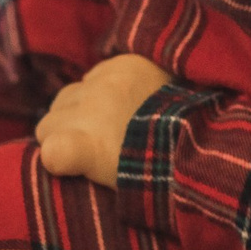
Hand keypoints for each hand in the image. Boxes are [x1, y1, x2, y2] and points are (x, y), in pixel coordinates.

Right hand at [35, 53, 173, 187]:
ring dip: (77, 109)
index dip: (54, 158)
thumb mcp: (116, 185)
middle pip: (47, 123)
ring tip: (107, 123)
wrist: (203, 136)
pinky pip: (92, 76)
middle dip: (62, 134)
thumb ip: (82, 170)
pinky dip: (100, 88)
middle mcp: (90, 109)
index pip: (50, 150)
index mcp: (88, 147)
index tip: (66, 165)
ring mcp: (105, 84)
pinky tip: (122, 102)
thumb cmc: (158, 172)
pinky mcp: (122, 65)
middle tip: (91, 146)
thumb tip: (59, 162)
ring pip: (65, 97)